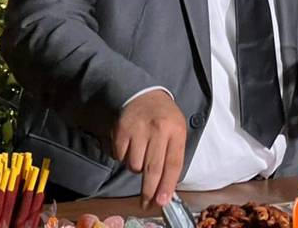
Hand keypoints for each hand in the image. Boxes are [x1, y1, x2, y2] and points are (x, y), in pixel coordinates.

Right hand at [112, 90, 185, 208]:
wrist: (143, 93)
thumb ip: (173, 155)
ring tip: (141, 154)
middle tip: (147, 203)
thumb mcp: (177, 130)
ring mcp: (138, 130)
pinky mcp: (121, 131)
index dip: (167, 185)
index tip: (163, 201)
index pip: (173, 163)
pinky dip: (124, 158)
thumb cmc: (164, 117)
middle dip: (150, 191)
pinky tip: (131, 146)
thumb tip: (167, 186)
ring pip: (134, 166)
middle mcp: (158, 130)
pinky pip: (120, 157)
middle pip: (153, 169)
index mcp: (176, 130)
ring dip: (136, 168)